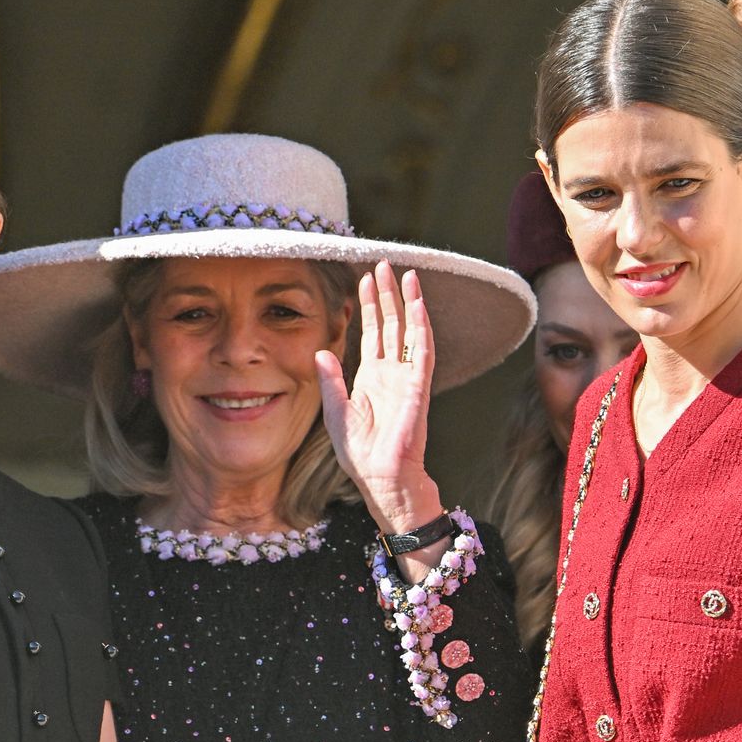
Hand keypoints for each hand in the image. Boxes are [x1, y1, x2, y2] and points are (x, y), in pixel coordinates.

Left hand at [316, 261, 443, 533]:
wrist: (380, 477)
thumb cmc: (360, 452)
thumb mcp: (336, 412)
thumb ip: (330, 381)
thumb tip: (320, 351)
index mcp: (372, 378)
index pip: (372, 333)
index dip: (369, 306)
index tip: (365, 279)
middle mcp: (392, 373)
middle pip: (391, 324)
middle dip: (388, 294)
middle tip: (385, 264)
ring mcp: (407, 378)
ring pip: (409, 331)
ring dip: (408, 302)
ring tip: (406, 274)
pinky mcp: (418, 387)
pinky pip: (421, 351)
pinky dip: (420, 327)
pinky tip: (417, 305)